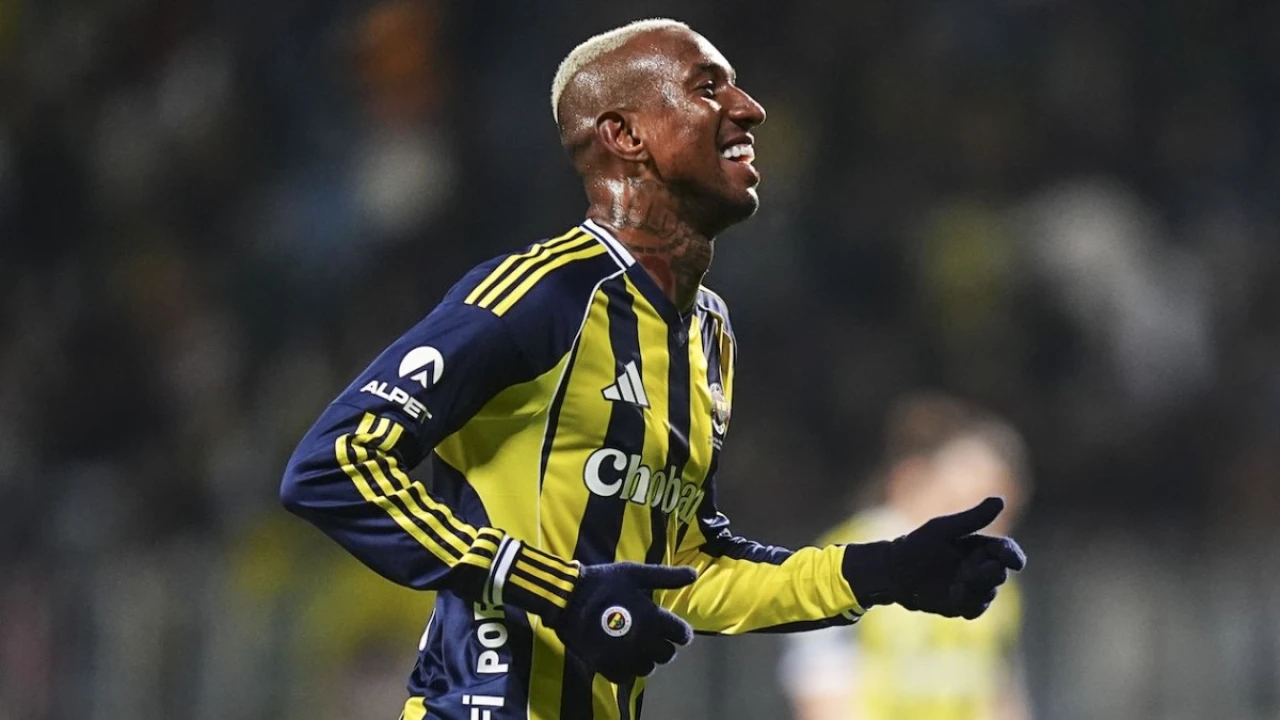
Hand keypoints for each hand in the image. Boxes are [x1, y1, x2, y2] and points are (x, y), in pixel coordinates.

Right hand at [550, 562, 696, 682]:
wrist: (567, 598)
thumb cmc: (603, 583)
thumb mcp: (635, 573)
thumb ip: (666, 576)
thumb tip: (695, 573)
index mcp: (652, 617)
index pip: (681, 634)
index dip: (680, 632)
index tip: (673, 629)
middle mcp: (642, 640)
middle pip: (667, 655)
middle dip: (664, 645)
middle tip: (653, 635)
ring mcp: (624, 655)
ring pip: (648, 668)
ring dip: (647, 659)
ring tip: (637, 646)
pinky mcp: (606, 665)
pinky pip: (627, 676)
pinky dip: (627, 669)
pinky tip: (622, 655)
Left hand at [843, 497, 1025, 618]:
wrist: (894, 573)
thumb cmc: (917, 545)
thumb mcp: (943, 529)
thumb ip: (972, 519)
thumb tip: (1000, 500)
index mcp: (979, 546)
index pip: (1005, 550)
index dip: (1012, 555)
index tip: (1016, 562)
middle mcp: (979, 567)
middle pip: (999, 572)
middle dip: (989, 574)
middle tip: (970, 574)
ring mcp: (972, 587)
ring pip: (989, 592)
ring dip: (977, 590)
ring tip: (956, 587)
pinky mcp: (962, 605)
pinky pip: (976, 608)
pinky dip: (970, 605)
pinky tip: (955, 598)